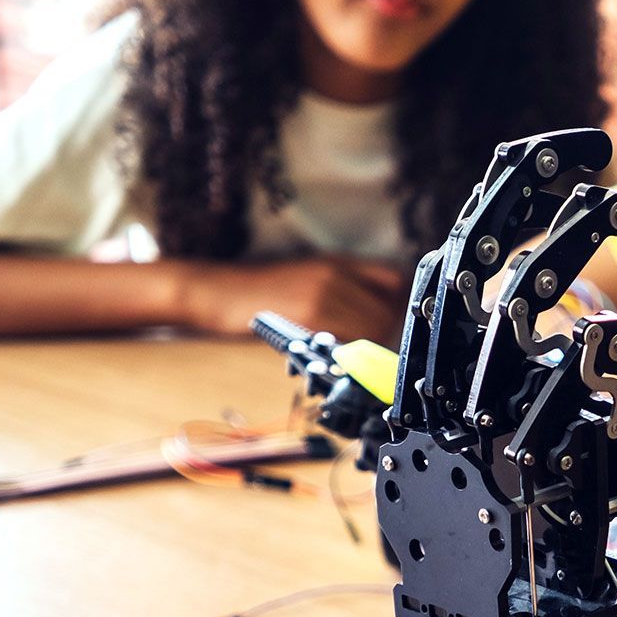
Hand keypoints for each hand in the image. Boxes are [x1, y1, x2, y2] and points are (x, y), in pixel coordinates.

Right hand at [180, 256, 408, 342]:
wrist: (219, 291)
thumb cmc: (264, 290)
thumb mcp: (310, 275)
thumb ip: (346, 288)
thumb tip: (383, 314)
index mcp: (339, 262)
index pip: (395, 280)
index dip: (398, 304)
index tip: (389, 321)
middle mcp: (337, 274)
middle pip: (387, 310)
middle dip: (383, 333)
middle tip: (365, 346)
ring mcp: (324, 293)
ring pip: (372, 327)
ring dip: (366, 346)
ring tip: (346, 353)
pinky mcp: (310, 315)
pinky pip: (347, 339)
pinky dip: (346, 352)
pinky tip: (330, 355)